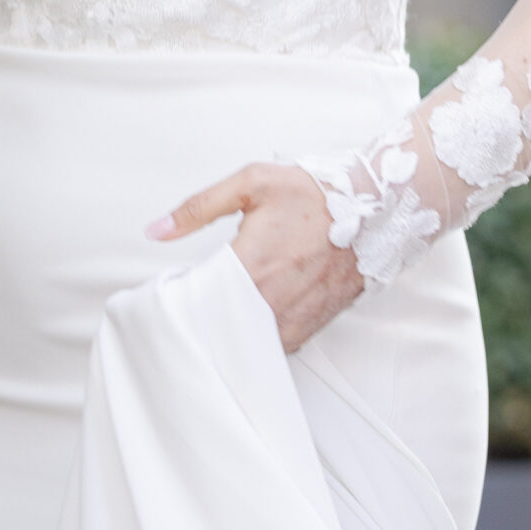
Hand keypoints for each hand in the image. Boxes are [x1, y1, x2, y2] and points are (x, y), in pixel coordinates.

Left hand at [145, 162, 362, 351]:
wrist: (375, 207)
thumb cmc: (312, 193)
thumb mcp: (250, 184)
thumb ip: (197, 208)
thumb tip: (155, 229)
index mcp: (254, 265)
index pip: (202, 302)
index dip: (181, 302)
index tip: (171, 295)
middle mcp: (275, 299)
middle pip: (222, 329)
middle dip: (202, 321)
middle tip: (187, 309)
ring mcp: (297, 316)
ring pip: (251, 343)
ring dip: (231, 334)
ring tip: (215, 317)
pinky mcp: (313, 323)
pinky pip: (279, 345)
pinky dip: (260, 339)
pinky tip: (247, 322)